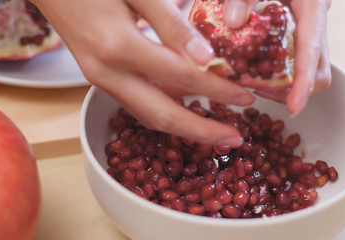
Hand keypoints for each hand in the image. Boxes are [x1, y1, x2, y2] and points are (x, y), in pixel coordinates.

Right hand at [30, 0, 254, 146]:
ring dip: (182, 126)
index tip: (245, 97)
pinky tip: (184, 108)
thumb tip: (205, 57)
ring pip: (146, 115)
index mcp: (118, 46)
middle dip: (201, 131)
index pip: (181, 76)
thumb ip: (171, 24)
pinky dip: (164, 111)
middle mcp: (106, 73)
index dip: (217, 89)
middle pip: (160, 116)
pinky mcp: (99, 80)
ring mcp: (99, 80)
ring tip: (214, 130)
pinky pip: (136, 103)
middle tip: (234, 139)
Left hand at [223, 0, 331, 115]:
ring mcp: (309, 30)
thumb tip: (234, 21)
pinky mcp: (298, 34)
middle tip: (258, 91)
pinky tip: (252, 66)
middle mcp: (315, 23)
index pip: (312, 53)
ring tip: (251, 80)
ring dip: (284, 83)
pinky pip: (295, 60)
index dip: (303, 84)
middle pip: (318, 70)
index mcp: (312, 8)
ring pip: (307, 69)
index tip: (294, 106)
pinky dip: (277, 70)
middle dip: (293, 90)